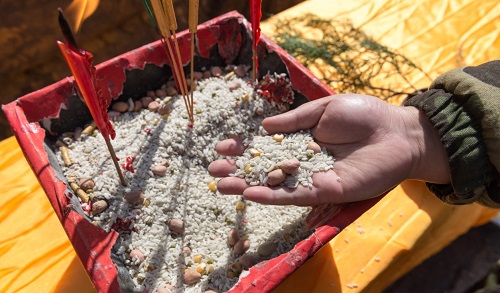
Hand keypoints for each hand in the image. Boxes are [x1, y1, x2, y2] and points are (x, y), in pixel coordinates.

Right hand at [208, 94, 449, 206]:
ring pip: (274, 184)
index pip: (265, 145)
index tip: (223, 145)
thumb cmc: (363, 116)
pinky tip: (250, 193)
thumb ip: (294, 121)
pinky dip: (272, 196)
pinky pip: (294, 196)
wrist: (397, 133)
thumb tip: (263, 127)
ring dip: (247, 185)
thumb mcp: (323, 109)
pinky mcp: (325, 191)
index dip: (244, 146)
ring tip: (221, 185)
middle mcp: (303, 161)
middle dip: (238, 169)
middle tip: (213, 170)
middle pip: (264, 168)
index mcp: (302, 140)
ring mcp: (312, 178)